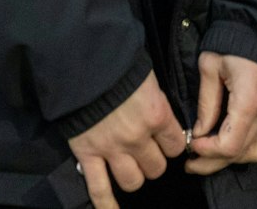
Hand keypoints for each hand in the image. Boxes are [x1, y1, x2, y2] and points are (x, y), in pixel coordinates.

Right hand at [69, 72, 186, 208]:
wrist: (80, 62)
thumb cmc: (118, 66)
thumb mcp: (148, 79)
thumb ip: (157, 103)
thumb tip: (164, 118)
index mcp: (156, 115)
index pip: (176, 146)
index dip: (170, 144)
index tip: (165, 140)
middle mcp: (137, 137)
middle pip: (156, 168)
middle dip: (152, 161)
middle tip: (145, 150)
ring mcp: (112, 149)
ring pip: (133, 182)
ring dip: (133, 175)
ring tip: (128, 165)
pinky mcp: (88, 155)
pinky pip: (99, 189)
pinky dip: (106, 204)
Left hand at [185, 52, 256, 174]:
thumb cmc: (233, 44)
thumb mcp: (211, 67)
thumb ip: (206, 103)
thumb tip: (199, 133)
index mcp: (249, 98)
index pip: (229, 143)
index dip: (207, 150)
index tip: (192, 144)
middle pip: (239, 152)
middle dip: (212, 162)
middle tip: (191, 164)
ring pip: (254, 153)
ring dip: (230, 159)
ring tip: (209, 159)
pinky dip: (247, 150)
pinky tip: (230, 148)